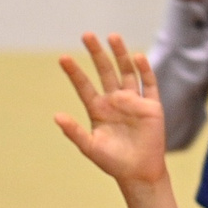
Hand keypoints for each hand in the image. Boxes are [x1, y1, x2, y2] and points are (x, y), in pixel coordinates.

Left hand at [55, 32, 176, 207]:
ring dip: (120, 54)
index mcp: (98, 109)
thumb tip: (56, 116)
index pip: (84, 86)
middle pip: (105, 71)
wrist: (138, 173)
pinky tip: (137, 57)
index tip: (63, 58)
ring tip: (112, 36)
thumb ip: (74, 132)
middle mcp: (115, 100)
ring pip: (126, 71)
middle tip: (87, 35)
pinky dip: (144, 70)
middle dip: (97, 53)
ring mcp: (133, 101)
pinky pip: (148, 84)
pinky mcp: (151, 106)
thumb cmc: (113, 162)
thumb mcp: (90, 147)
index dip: (74, 72)